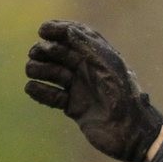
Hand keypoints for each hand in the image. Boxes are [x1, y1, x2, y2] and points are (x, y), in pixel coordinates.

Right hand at [24, 20, 162, 161]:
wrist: (130, 132)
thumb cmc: (124, 95)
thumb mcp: (108, 65)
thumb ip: (87, 45)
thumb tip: (66, 29)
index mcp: (98, 56)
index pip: (74, 35)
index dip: (57, 29)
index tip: (43, 30)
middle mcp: (87, 70)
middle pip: (57, 52)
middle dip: (44, 51)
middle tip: (37, 54)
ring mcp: (79, 88)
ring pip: (50, 72)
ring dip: (40, 70)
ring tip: (35, 72)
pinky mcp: (73, 107)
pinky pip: (51, 95)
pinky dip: (40, 91)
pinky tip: (32, 88)